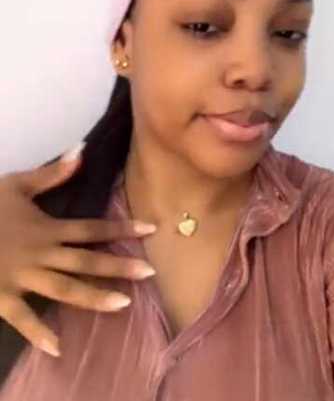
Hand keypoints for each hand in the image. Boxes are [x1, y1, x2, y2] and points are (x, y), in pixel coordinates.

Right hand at [0, 143, 156, 356]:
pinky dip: (38, 334)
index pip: (92, 228)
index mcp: (46, 228)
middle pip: (86, 261)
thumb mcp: (15, 185)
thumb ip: (51, 174)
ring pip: (65, 289)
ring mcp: (22, 278)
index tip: (152, 228)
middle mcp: (41, 254)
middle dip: (119, 266)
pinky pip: (22, 318)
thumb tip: (83, 151)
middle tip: (151, 273)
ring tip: (123, 304)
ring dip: (94, 297)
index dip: (122, 228)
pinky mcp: (2, 297)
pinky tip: (57, 348)